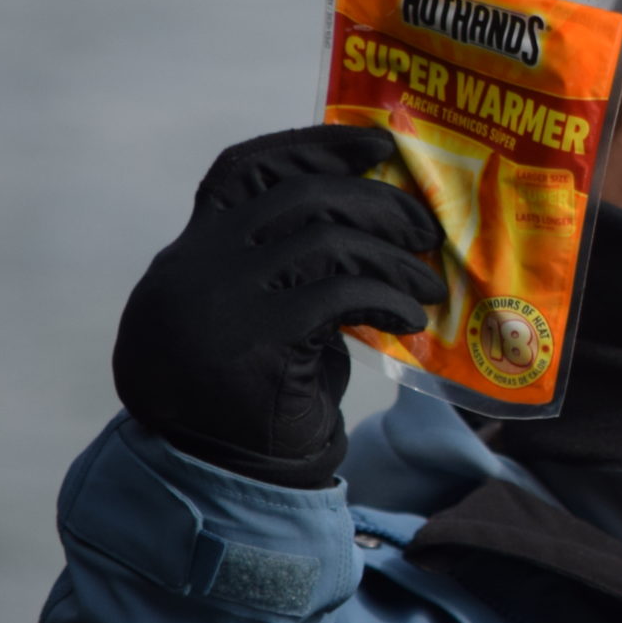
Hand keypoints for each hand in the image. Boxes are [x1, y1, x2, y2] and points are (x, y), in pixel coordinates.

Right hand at [112, 125, 444, 488]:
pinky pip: (342, 295)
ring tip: (431, 286)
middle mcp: (194, 266)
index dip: (313, 145)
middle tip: (427, 228)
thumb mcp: (256, 315)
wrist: (221, 480)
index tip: (378, 143)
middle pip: (300, 196)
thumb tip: (380, 216)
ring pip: (328, 240)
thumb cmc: (254, 395)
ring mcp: (219, 301)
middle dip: (377, 204)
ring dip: (394, 260)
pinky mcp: (256, 340)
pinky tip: (412, 320)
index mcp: (190, 252)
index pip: (244, 169)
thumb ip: (287, 265)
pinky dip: (388, 299)